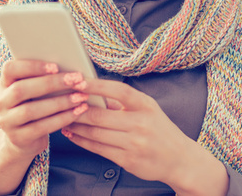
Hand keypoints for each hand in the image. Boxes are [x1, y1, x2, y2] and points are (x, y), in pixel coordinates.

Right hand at [0, 60, 89, 194]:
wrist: (23, 140)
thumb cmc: (35, 106)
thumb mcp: (34, 92)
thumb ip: (43, 78)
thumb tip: (70, 67)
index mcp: (5, 84)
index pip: (9, 69)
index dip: (31, 66)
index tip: (56, 66)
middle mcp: (1, 102)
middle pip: (21, 89)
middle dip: (51, 83)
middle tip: (76, 80)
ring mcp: (7, 122)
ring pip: (31, 110)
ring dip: (60, 102)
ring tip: (81, 97)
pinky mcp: (18, 138)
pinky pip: (41, 128)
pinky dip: (61, 119)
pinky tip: (77, 112)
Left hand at [60, 79, 228, 195]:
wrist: (180, 160)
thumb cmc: (160, 129)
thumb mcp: (148, 109)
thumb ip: (123, 102)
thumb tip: (92, 90)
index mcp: (146, 105)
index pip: (118, 91)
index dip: (96, 85)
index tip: (78, 81)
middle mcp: (141, 124)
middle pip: (100, 115)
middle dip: (77, 109)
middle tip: (61, 101)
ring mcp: (134, 144)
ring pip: (96, 133)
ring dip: (76, 125)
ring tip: (62, 118)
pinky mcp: (128, 161)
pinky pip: (98, 149)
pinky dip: (82, 140)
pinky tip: (73, 134)